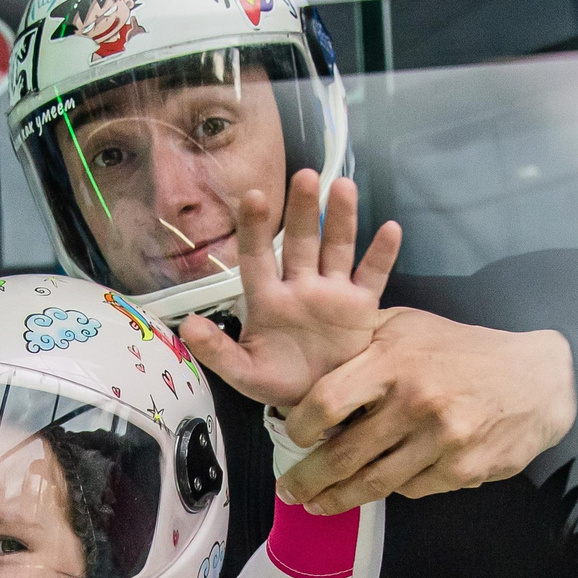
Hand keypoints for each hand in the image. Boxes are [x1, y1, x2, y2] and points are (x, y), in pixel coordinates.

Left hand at [180, 171, 400, 409]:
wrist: (320, 403)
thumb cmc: (278, 381)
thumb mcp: (245, 373)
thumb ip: (216, 351)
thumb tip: (186, 326)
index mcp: (268, 299)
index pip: (257, 256)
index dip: (255, 228)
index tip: (254, 196)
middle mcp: (300, 286)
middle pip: (300, 241)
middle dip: (302, 210)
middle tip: (305, 175)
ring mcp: (332, 292)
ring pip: (336, 248)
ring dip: (341, 218)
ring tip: (344, 186)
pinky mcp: (361, 306)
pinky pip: (372, 275)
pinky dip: (381, 254)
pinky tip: (391, 229)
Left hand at [272, 306, 574, 513]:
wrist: (538, 378)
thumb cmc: (463, 350)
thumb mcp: (409, 325)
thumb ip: (362, 339)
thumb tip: (310, 364)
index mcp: (394, 361)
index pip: (327, 401)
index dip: (301, 426)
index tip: (294, 437)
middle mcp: (416, 402)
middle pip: (344, 455)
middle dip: (307, 480)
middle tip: (289, 491)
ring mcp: (441, 439)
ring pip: (374, 483)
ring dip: (339, 499)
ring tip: (318, 504)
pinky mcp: (463, 469)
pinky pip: (412, 489)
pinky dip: (393, 489)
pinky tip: (380, 487)